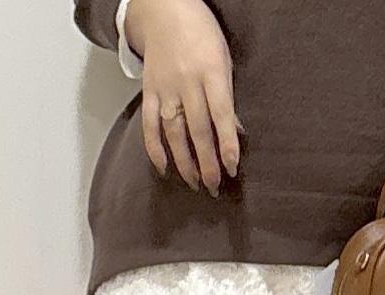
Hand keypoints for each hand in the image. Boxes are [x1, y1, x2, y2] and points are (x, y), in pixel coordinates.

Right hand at [125, 0, 242, 194]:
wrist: (164, 11)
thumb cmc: (201, 35)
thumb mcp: (224, 59)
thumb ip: (227, 96)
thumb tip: (235, 133)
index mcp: (211, 71)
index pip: (221, 115)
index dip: (227, 144)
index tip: (232, 167)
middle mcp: (187, 82)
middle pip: (198, 130)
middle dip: (207, 163)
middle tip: (214, 187)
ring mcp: (165, 89)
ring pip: (174, 133)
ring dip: (185, 162)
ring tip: (195, 183)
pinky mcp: (149, 92)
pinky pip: (149, 125)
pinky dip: (155, 149)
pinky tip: (164, 168)